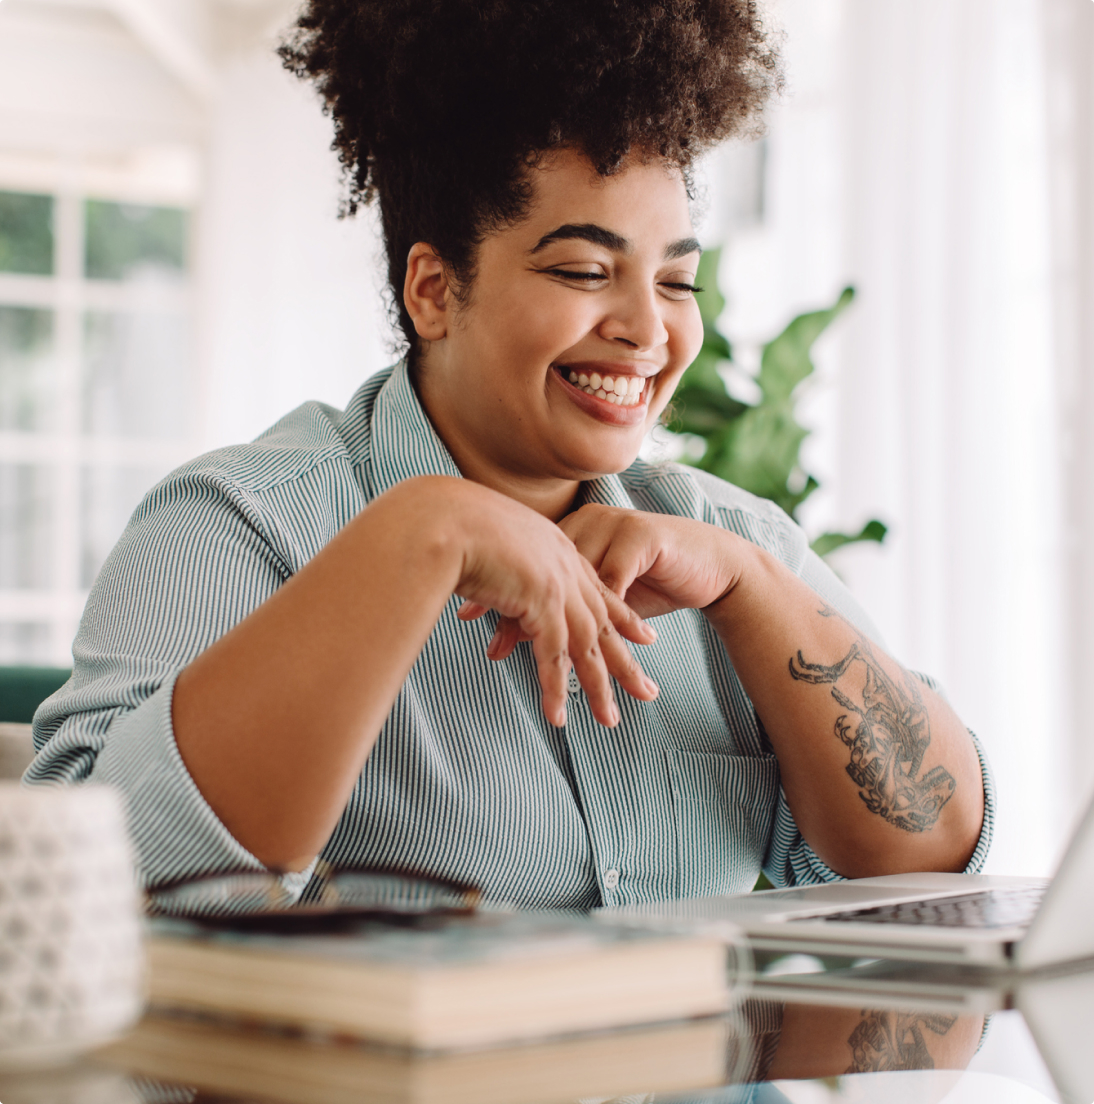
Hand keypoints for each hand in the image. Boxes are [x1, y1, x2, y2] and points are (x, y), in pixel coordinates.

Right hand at [448, 485, 659, 727]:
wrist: (445, 517)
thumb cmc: (451, 524)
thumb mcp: (488, 540)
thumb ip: (501, 562)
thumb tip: (490, 578)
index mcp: (557, 548)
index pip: (597, 589)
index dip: (622, 616)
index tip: (644, 636)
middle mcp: (565, 566)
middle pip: (603, 622)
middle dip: (625, 660)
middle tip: (646, 691)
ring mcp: (556, 585)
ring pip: (587, 646)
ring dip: (599, 686)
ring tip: (609, 720)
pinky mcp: (541, 603)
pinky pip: (553, 656)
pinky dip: (556, 689)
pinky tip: (558, 716)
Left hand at [472, 504, 754, 671]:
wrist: (710, 563)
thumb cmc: (653, 579)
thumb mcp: (601, 593)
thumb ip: (562, 604)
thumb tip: (512, 629)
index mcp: (572, 531)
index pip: (527, 562)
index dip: (499, 590)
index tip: (468, 615)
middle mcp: (589, 524)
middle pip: (544, 570)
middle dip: (516, 610)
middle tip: (490, 643)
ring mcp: (615, 527)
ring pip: (575, 580)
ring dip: (555, 620)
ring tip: (531, 652)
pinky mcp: (642, 539)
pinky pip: (613, 581)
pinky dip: (597, 614)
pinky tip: (583, 638)